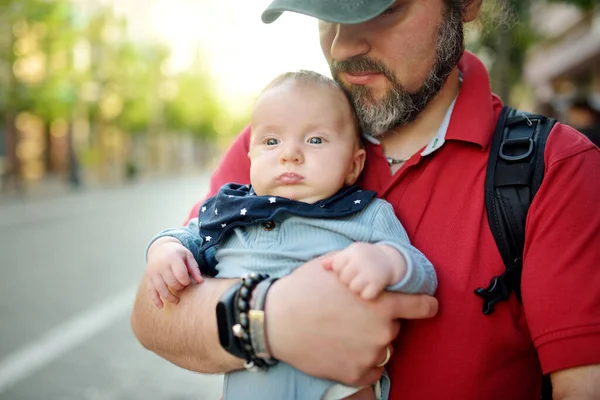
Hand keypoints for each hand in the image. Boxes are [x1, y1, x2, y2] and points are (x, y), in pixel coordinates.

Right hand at [146, 237, 202, 307]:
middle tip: (182, 286)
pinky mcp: (149, 278)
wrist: (160, 248)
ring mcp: (153, 272)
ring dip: (169, 297)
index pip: (180, 274)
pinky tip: (161, 306)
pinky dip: (156, 300)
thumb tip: (200, 281)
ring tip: (176, 301)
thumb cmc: (177, 253)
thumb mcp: (187, 256)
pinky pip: (151, 291)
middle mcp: (161, 265)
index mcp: (172, 258)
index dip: (186, 281)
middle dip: (179, 287)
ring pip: (161, 289)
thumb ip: (194, 268)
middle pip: (171, 282)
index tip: (188, 281)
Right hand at [265, 256, 437, 386]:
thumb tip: (370, 264)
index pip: (422, 306)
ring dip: (369, 342)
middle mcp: (382, 331)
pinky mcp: (355, 374)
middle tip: (351, 316)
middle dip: (378, 321)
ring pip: (382, 349)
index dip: (425, 305)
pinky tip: (342, 350)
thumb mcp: (334, 266)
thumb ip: (361, 268)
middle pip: (393, 327)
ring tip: (342, 333)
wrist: (275, 321)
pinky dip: (362, 362)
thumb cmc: (303, 289)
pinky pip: (372, 369)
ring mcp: (369, 355)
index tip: (427, 306)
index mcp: (382, 303)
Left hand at [322, 243, 405, 299]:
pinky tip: (369, 288)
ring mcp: (371, 272)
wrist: (388, 260)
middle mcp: (362, 261)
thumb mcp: (349, 254)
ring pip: (354, 288)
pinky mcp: (379, 283)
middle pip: (344, 278)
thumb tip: (321, 265)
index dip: (340, 270)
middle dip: (348, 279)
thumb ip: (334, 260)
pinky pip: (366, 295)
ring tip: (362, 283)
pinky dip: (367, 294)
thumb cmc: (363, 257)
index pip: (337, 266)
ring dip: (357, 288)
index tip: (347, 269)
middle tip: (355, 277)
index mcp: (353, 252)